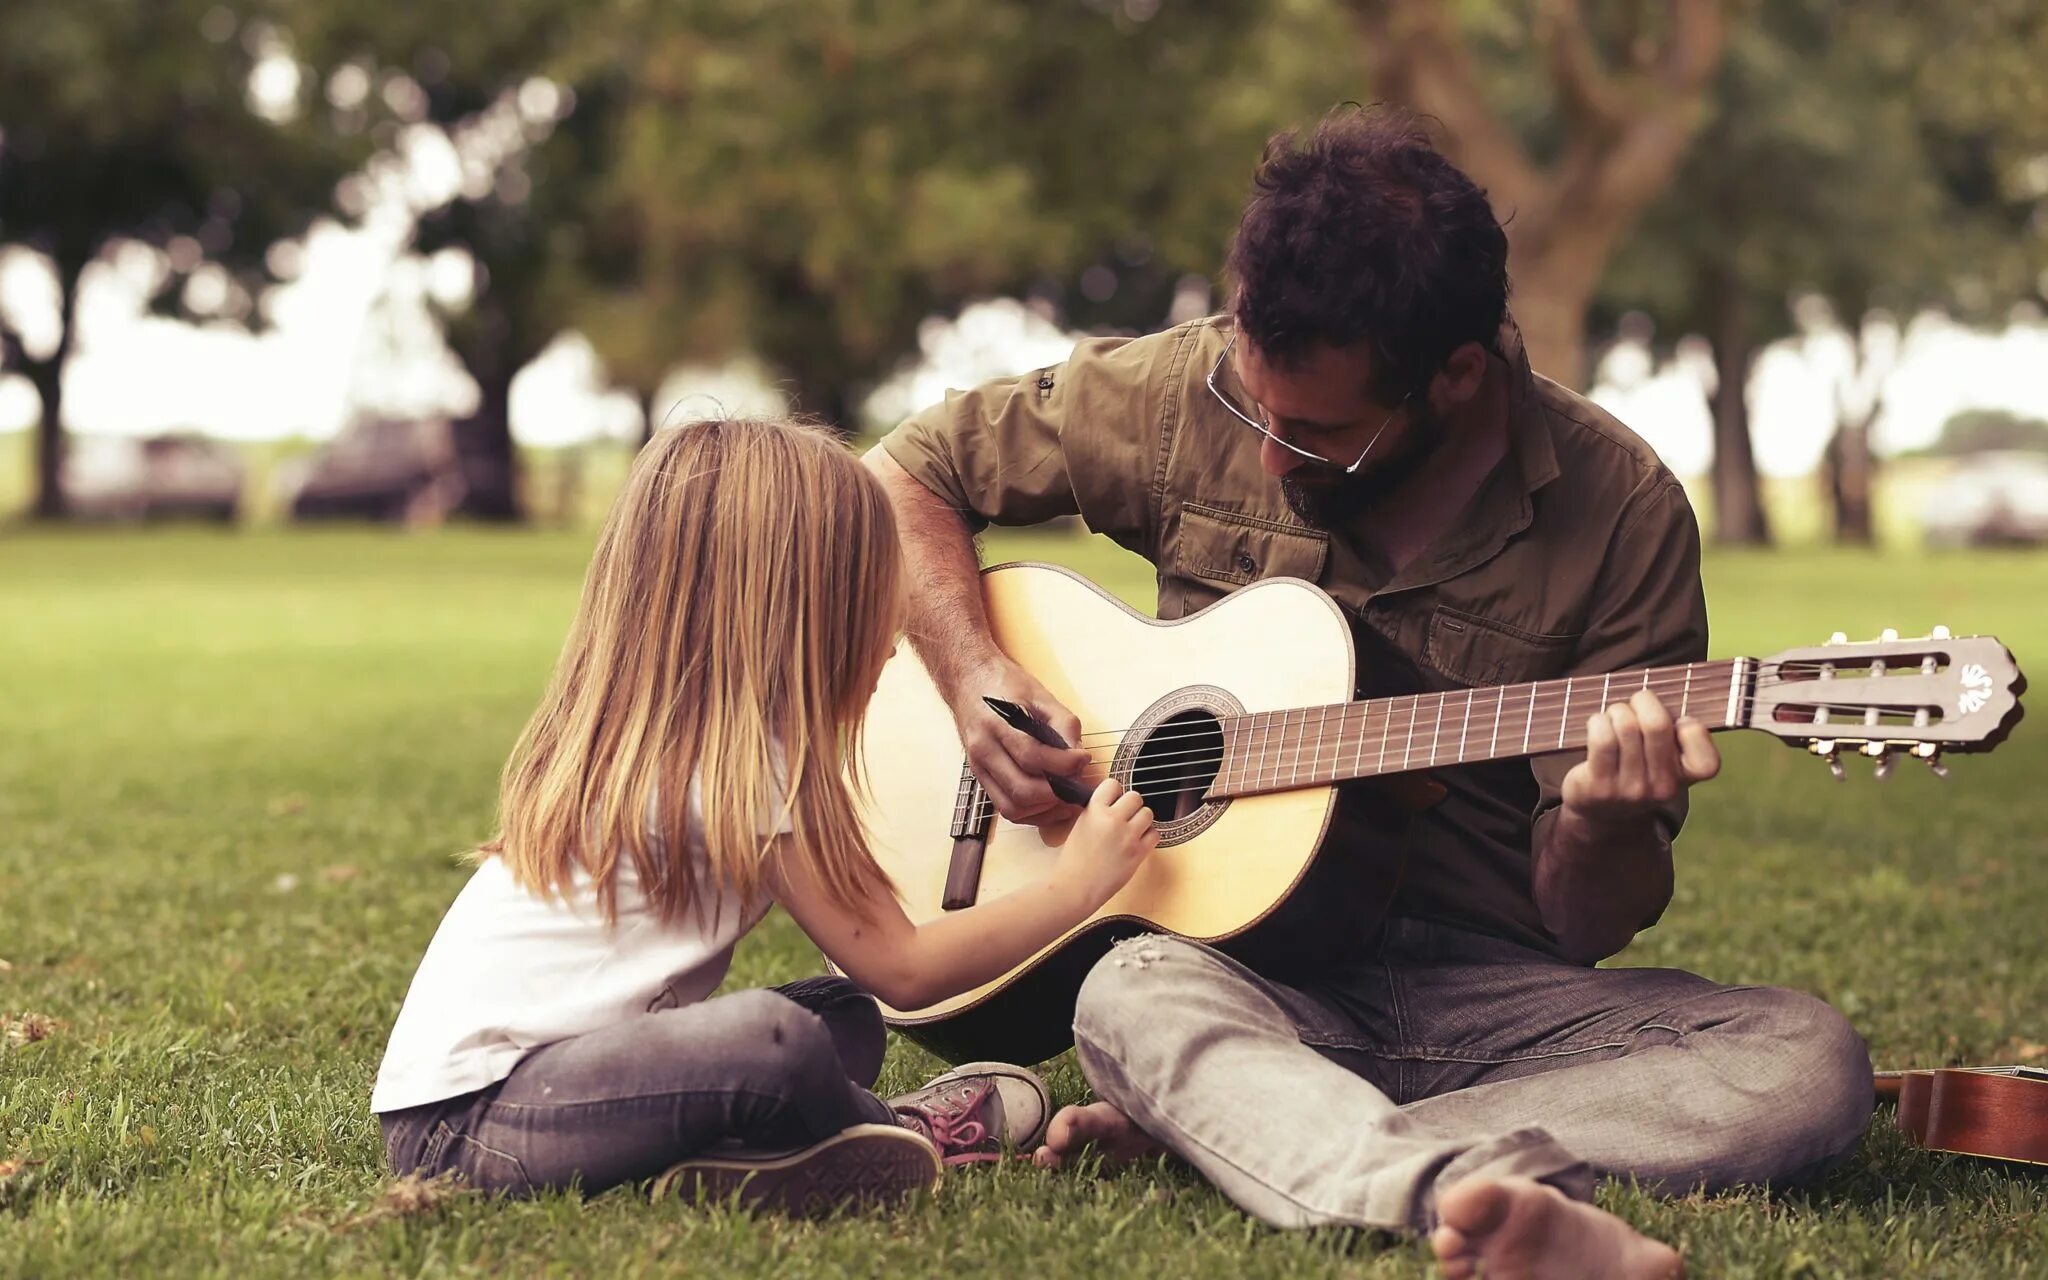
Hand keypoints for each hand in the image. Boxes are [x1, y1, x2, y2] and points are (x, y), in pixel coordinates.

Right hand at [951, 657, 1090, 825]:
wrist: (969, 681)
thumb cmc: (1004, 686)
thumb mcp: (1040, 695)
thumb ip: (1063, 724)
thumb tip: (1079, 755)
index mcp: (997, 724)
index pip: (1032, 755)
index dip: (1064, 764)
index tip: (1084, 760)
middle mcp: (984, 750)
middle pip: (1022, 788)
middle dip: (1057, 793)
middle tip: (1077, 784)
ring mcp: (979, 767)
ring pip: (1013, 806)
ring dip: (1044, 809)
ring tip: (1066, 797)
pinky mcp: (981, 778)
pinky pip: (1005, 808)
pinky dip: (1031, 813)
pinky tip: (1049, 803)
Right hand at [1054, 777, 1158, 912]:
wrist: (1076, 887)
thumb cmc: (1074, 860)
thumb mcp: (1080, 825)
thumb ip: (1097, 810)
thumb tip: (1114, 801)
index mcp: (1094, 810)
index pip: (1113, 784)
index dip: (1115, 793)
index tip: (1114, 801)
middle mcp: (1112, 819)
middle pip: (1135, 796)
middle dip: (1131, 806)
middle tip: (1124, 818)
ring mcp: (1127, 835)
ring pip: (1147, 813)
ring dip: (1141, 820)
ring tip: (1131, 831)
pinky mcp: (1138, 852)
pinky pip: (1155, 833)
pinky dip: (1148, 837)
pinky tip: (1137, 843)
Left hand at [1560, 689, 1720, 826]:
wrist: (1604, 813)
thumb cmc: (1639, 766)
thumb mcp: (1666, 756)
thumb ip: (1674, 728)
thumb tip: (1657, 692)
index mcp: (1688, 776)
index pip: (1702, 743)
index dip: (1689, 724)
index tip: (1675, 723)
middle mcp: (1663, 788)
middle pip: (1656, 724)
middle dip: (1642, 701)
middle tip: (1634, 704)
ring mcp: (1631, 790)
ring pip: (1625, 727)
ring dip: (1616, 711)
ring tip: (1613, 717)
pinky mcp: (1600, 787)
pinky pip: (1602, 738)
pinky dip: (1598, 722)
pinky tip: (1598, 725)